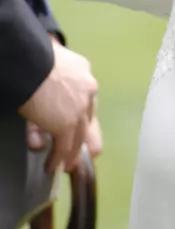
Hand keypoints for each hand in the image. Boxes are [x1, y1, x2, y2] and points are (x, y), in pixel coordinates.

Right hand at [19, 40, 97, 172]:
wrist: (30, 63)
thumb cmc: (33, 63)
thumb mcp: (47, 72)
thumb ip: (50, 93)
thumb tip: (42, 122)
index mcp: (83, 71)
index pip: (87, 97)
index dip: (82, 115)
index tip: (80, 127)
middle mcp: (88, 89)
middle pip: (89, 119)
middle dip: (83, 137)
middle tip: (79, 152)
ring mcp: (80, 108)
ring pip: (79, 136)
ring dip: (71, 153)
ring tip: (65, 164)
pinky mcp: (68, 124)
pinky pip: (65, 147)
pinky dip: (59, 159)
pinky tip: (53, 166)